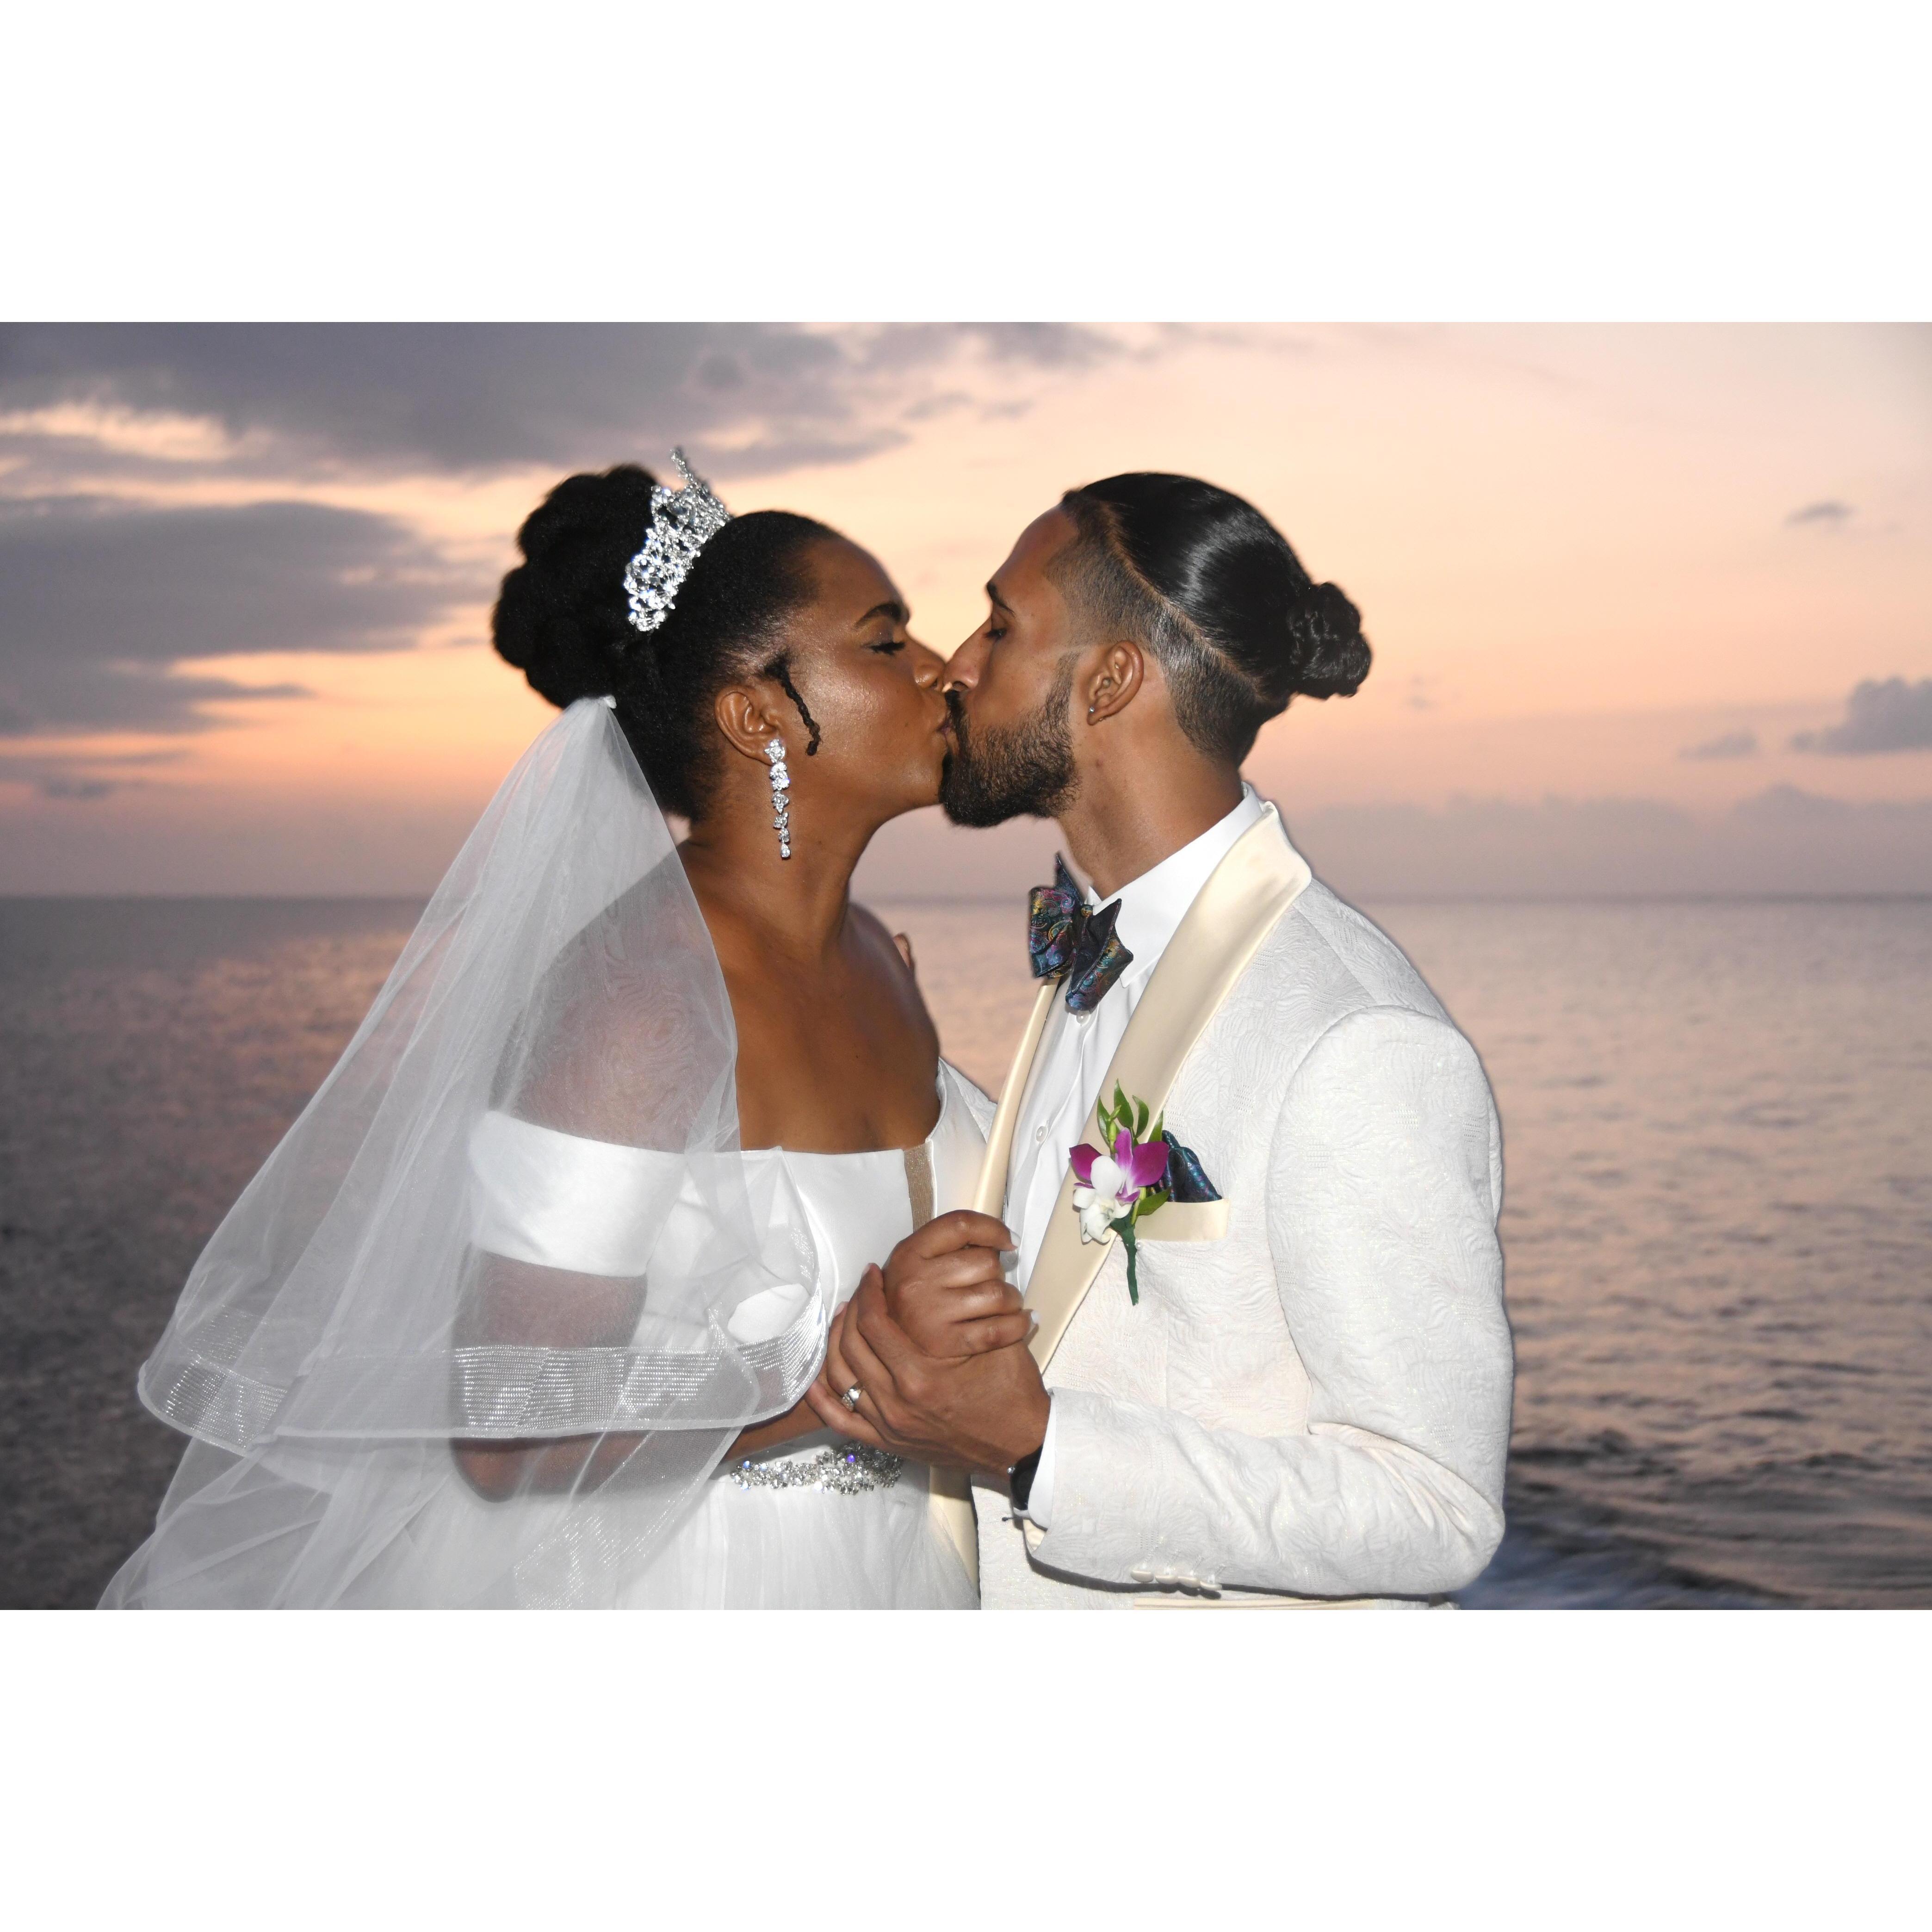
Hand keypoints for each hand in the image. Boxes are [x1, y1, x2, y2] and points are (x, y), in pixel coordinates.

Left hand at [805, 1266, 1049, 1475]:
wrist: (1022, 1445)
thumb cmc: (1013, 1393)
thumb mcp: (995, 1342)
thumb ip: (966, 1309)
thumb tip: (940, 1272)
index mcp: (921, 1377)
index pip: (874, 1323)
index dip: (868, 1291)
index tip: (872, 1273)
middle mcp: (897, 1404)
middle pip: (851, 1346)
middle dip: (851, 1310)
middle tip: (860, 1291)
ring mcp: (890, 1426)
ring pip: (841, 1378)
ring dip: (836, 1344)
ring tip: (844, 1319)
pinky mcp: (889, 1443)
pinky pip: (842, 1421)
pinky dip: (824, 1400)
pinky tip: (817, 1379)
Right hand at [880, 1209, 1027, 1358]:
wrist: (895, 1350)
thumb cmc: (915, 1299)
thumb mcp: (916, 1264)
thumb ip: (948, 1247)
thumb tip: (1001, 1240)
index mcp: (908, 1254)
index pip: (960, 1224)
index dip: (993, 1228)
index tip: (1008, 1241)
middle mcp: (915, 1281)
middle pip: (986, 1261)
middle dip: (999, 1271)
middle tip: (993, 1283)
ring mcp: (929, 1313)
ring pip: (997, 1294)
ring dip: (1011, 1299)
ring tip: (1006, 1304)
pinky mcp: (945, 1344)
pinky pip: (998, 1330)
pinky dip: (1019, 1324)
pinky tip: (1022, 1321)